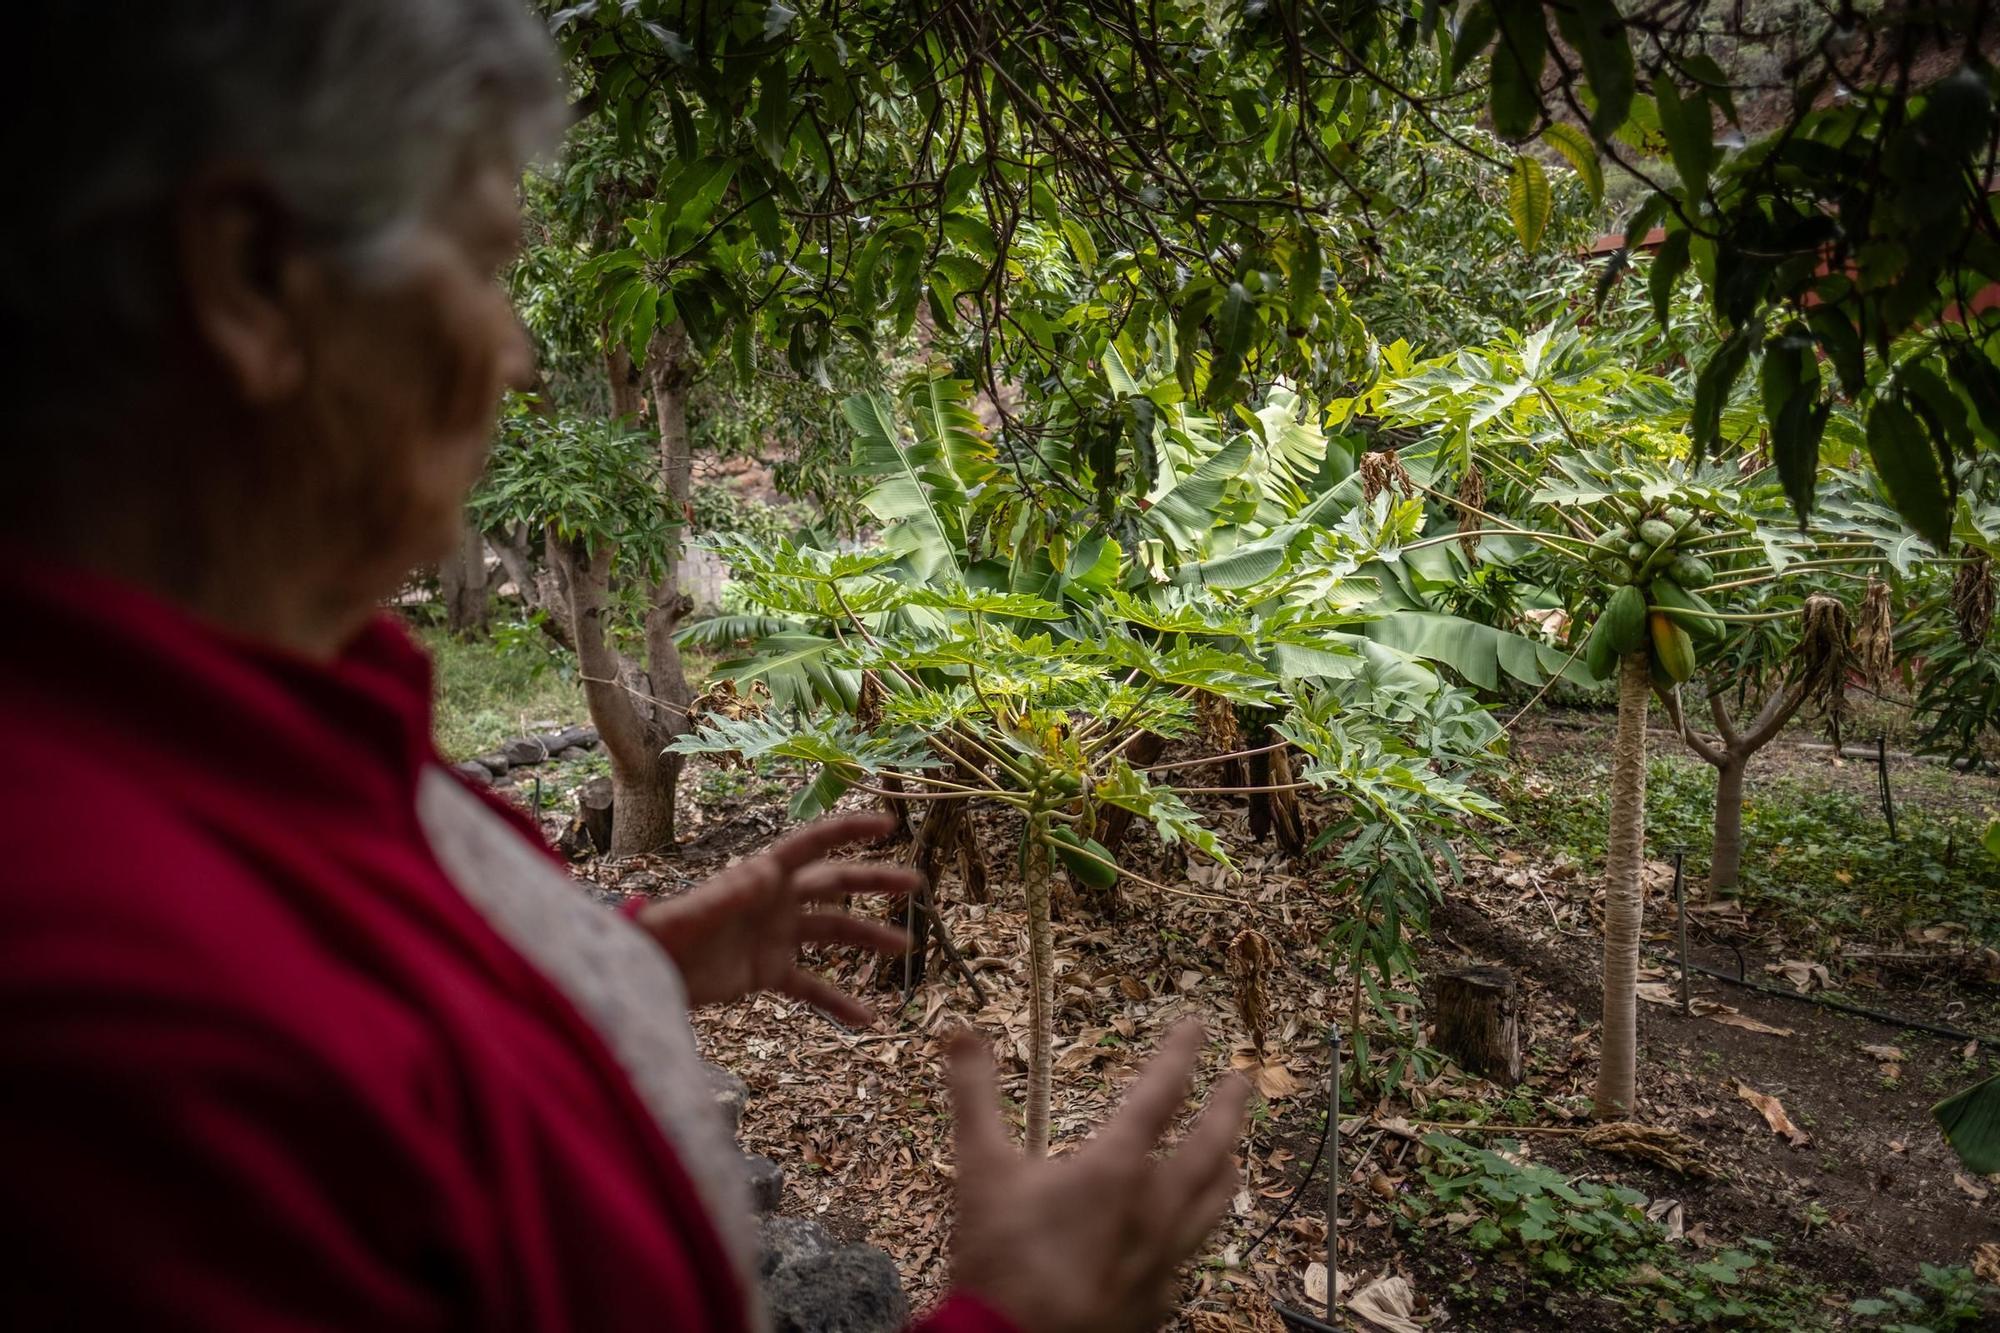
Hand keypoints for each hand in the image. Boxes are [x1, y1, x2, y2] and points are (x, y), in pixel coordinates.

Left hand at [634, 812, 915, 1024]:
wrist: (648, 973)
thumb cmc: (667, 932)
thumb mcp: (700, 911)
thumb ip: (732, 895)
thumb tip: (765, 875)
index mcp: (764, 875)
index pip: (814, 844)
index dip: (850, 831)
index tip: (889, 827)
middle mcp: (776, 900)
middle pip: (835, 885)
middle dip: (875, 881)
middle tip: (915, 884)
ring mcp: (775, 936)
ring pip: (833, 933)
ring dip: (868, 938)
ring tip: (906, 947)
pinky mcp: (768, 973)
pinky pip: (812, 987)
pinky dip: (838, 1001)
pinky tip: (867, 1019)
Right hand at [946, 1023, 1247, 1332]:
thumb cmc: (1000, 1257)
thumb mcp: (979, 1169)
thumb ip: (974, 1097)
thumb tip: (963, 1036)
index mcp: (1116, 1167)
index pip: (1161, 1093)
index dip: (1181, 1053)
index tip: (1197, 1026)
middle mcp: (1154, 1208)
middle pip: (1211, 1146)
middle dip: (1228, 1107)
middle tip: (1240, 1079)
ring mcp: (1164, 1258)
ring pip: (1214, 1203)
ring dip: (1226, 1167)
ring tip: (1234, 1153)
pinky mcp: (1160, 1299)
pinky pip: (1191, 1255)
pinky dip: (1195, 1230)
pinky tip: (1187, 1234)